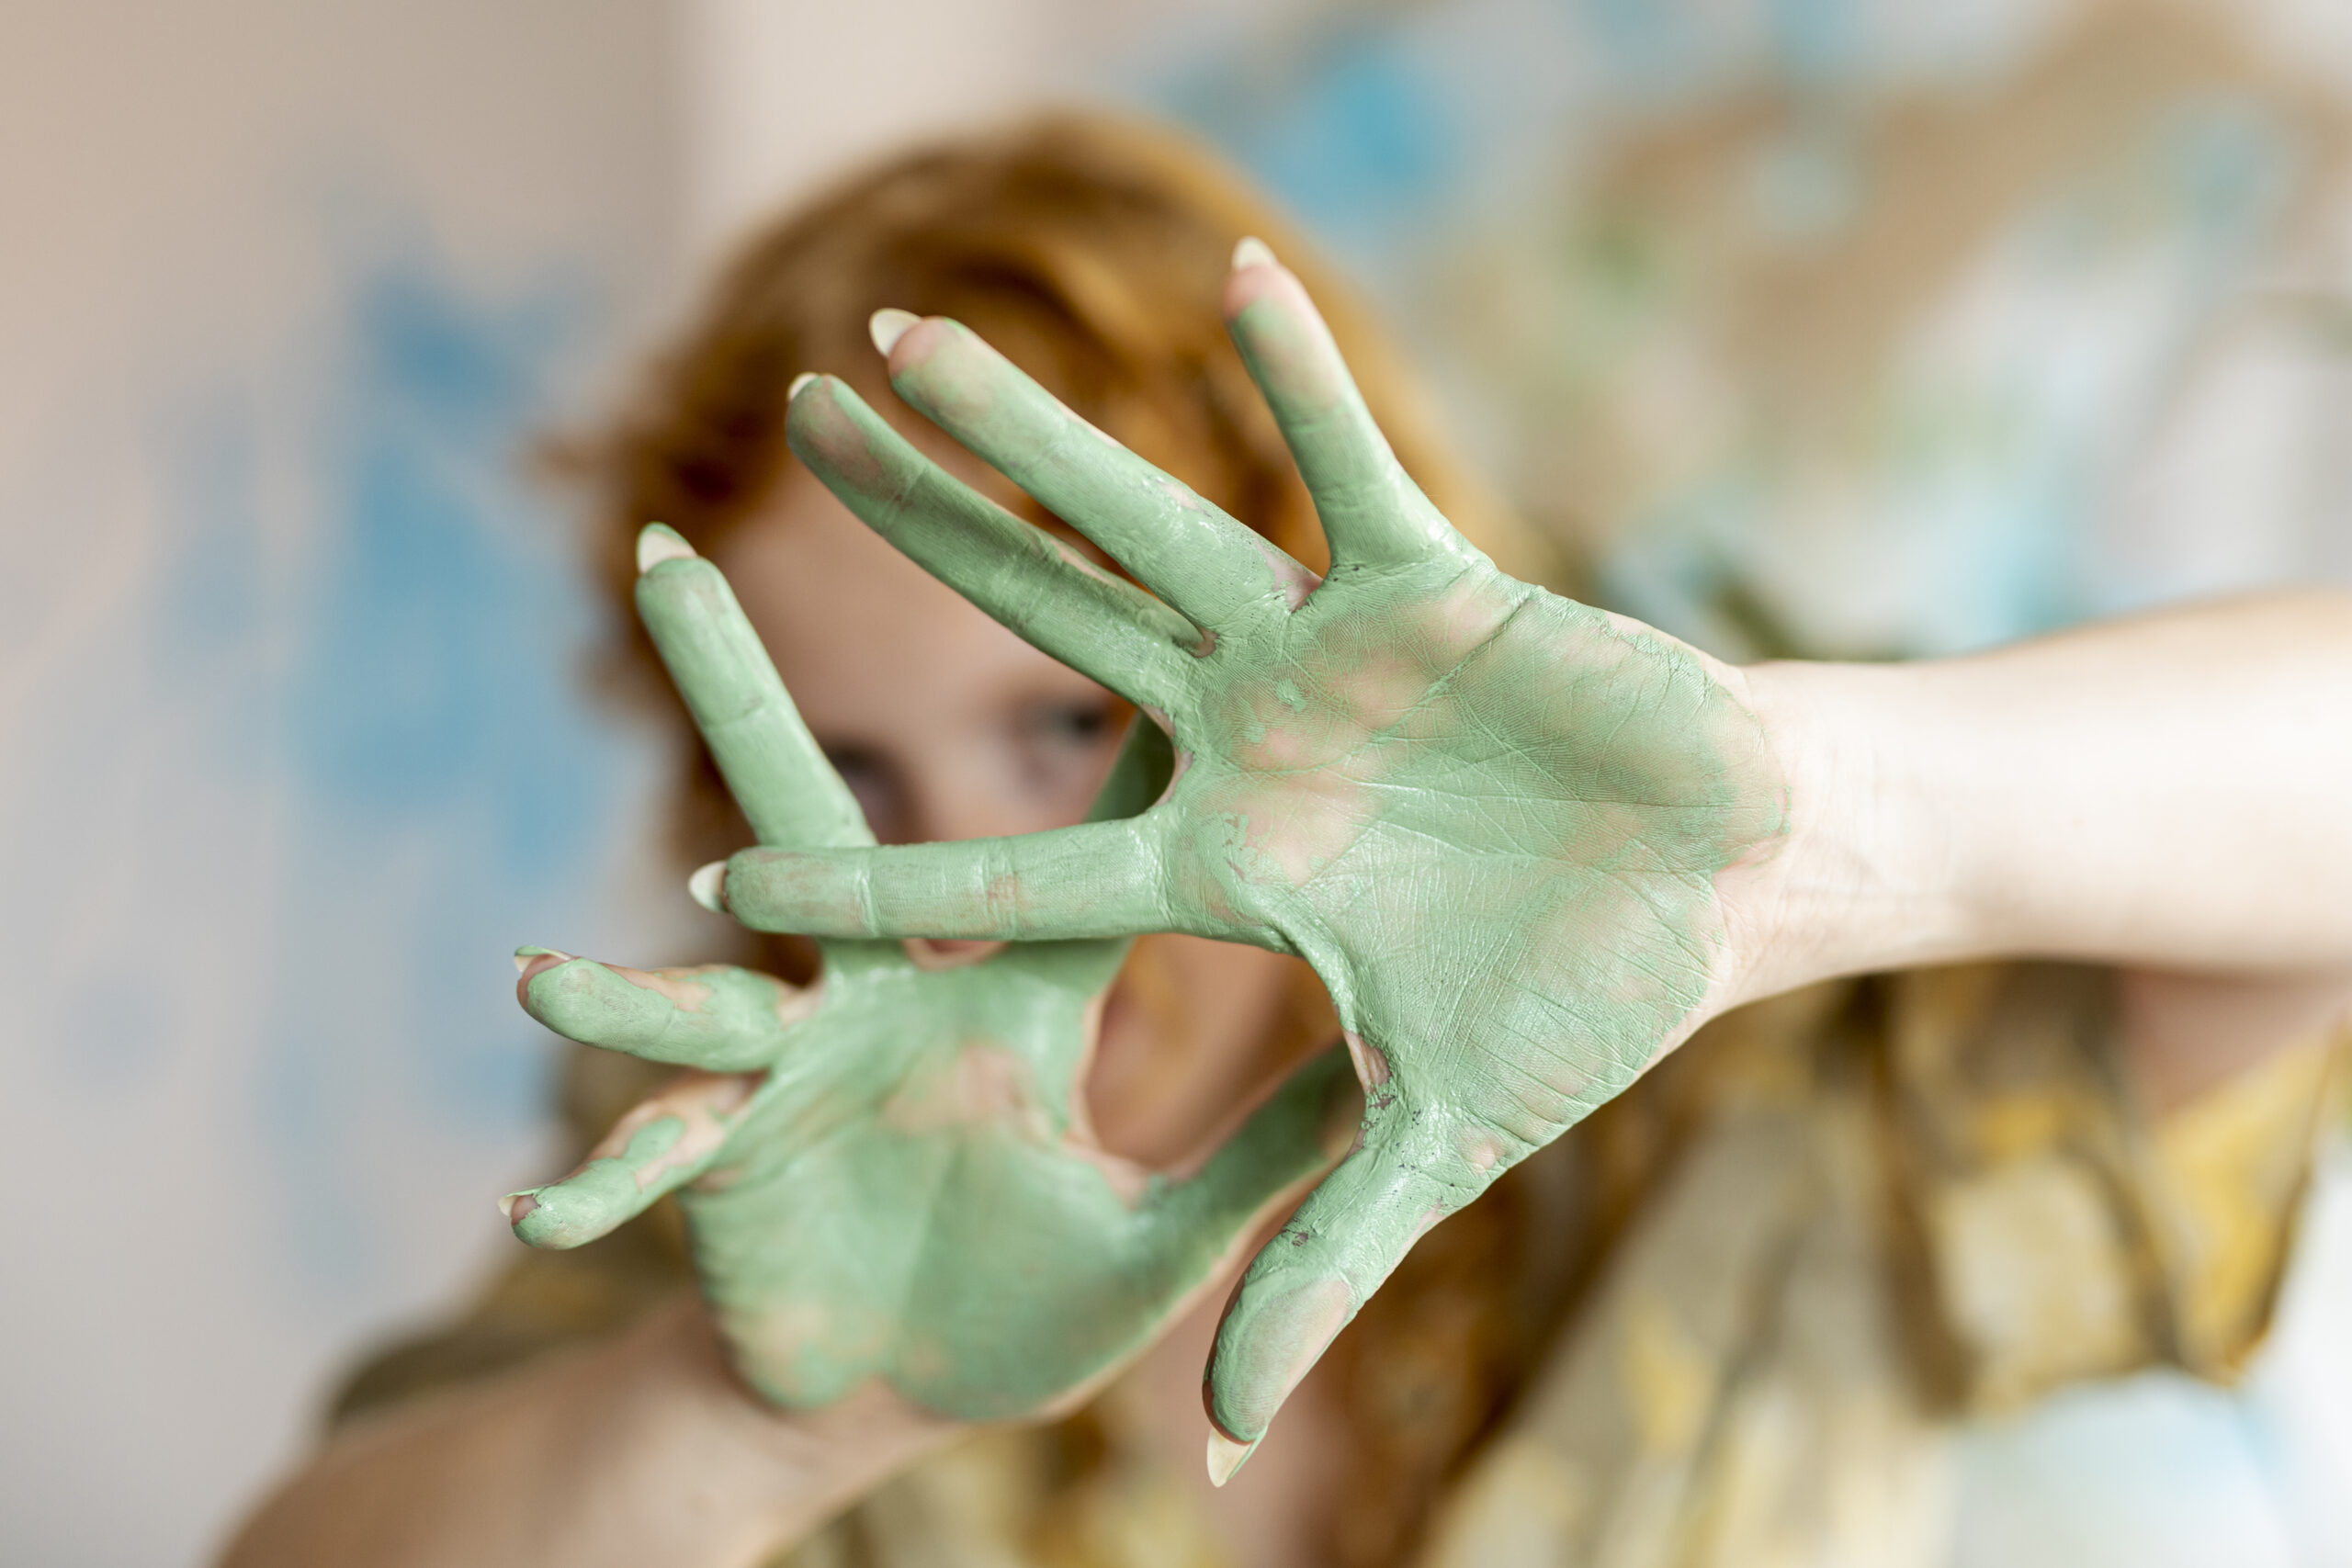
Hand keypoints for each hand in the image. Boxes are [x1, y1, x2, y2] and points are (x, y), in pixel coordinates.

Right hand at [504, 527, 1355, 1422]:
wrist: (896, 1400)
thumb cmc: (1031, 1310)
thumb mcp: (1162, 1235)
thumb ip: (1262, 1159)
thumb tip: (1382, 1075)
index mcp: (1009, 996)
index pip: (1061, 838)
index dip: (1105, 727)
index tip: (1123, 587)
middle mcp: (882, 995)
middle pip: (825, 823)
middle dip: (735, 688)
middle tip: (667, 549)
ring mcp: (791, 1066)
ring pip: (705, 968)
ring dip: (626, 946)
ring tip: (546, 939)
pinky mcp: (720, 1159)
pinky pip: (658, 1156)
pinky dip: (611, 1177)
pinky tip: (550, 1211)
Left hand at [704, 243, 1791, 1467]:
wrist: (1736, 887)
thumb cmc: (1592, 1005)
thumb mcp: (1432, 1150)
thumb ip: (1313, 1271)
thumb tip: (1219, 1449)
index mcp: (1229, 873)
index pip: (1017, 879)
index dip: (880, 879)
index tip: (728, 870)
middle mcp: (1248, 746)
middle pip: (1037, 636)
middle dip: (915, 539)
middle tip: (784, 440)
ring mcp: (1328, 658)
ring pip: (1148, 530)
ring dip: (1033, 438)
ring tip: (908, 341)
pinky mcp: (1435, 587)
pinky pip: (1354, 467)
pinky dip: (1301, 379)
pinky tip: (1233, 274)